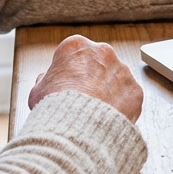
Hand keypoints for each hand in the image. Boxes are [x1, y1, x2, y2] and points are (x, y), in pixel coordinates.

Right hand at [27, 35, 142, 123]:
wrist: (76, 127)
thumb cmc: (55, 107)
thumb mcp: (38, 91)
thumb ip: (45, 81)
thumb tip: (45, 80)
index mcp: (76, 46)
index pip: (75, 55)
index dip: (71, 73)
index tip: (69, 86)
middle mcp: (102, 52)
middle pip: (99, 64)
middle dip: (93, 80)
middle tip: (84, 100)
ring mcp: (121, 70)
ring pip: (116, 80)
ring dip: (109, 93)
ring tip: (95, 113)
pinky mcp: (134, 89)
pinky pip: (128, 98)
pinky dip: (121, 108)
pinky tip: (108, 119)